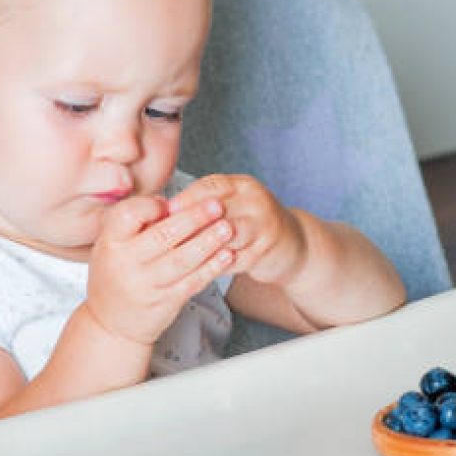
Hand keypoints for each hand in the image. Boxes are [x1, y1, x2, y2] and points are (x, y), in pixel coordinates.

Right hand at [85, 194, 234, 345]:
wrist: (112, 323)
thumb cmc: (118, 273)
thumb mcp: (114, 245)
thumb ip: (138, 224)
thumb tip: (173, 204)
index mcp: (110, 242)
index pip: (130, 214)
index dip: (152, 205)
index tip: (172, 202)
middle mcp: (124, 263)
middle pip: (163, 235)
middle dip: (194, 218)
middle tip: (216, 205)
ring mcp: (145, 285)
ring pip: (182, 259)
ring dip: (208, 241)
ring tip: (227, 227)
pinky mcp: (165, 302)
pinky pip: (192, 281)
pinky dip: (212, 267)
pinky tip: (227, 255)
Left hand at [167, 175, 306, 286]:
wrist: (293, 243)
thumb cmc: (251, 223)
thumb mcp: (234, 204)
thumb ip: (205, 203)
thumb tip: (162, 209)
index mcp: (243, 186)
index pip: (211, 186)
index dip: (186, 199)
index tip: (164, 212)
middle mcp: (256, 201)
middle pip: (217, 210)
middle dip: (189, 224)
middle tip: (164, 238)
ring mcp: (264, 225)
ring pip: (226, 235)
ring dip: (201, 245)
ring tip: (178, 255)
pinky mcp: (266, 250)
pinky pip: (234, 259)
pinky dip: (215, 265)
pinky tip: (199, 269)